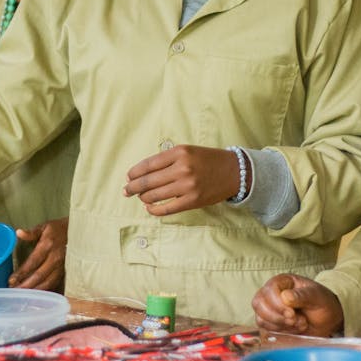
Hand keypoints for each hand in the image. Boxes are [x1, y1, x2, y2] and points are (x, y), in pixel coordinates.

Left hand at [10, 218, 67, 290]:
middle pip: (39, 275)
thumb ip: (31, 232)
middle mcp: (55, 257)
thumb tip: (19, 232)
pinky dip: (44, 290)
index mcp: (48, 245)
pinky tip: (36, 295)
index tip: (11, 280)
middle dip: (26, 285)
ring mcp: (62, 266)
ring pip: (47, 282)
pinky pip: (54, 284)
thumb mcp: (45, 227)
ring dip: (35, 290)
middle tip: (14, 291)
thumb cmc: (58, 229)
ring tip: (23, 296)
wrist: (78, 232)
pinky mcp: (65, 272)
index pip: (32, 262)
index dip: (21, 272)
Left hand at [123, 145, 240, 215]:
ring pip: (154, 195)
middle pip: (148, 181)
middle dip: (133, 187)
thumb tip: (142, 174)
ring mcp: (187, 186)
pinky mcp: (192, 201)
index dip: (134, 172)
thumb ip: (167, 160)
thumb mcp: (187, 151)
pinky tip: (149, 208)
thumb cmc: (207, 160)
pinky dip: (154, 210)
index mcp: (179, 152)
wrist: (234, 171)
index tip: (128, 177)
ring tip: (140, 198)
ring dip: (143, 198)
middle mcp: (182, 168)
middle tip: (126, 190)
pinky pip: (166, 209)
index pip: (148, 164)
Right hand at [252, 273, 343, 336]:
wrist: (328, 319)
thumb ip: (302, 295)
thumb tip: (285, 297)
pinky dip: (280, 331)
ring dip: (280, 325)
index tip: (292, 314)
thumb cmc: (322, 302)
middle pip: (259, 303)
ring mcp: (270, 308)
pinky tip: (294, 328)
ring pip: (260, 318)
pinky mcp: (271, 322)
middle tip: (294, 320)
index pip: (269, 290)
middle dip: (277, 316)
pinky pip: (265, 328)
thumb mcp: (317, 296)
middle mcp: (272, 293)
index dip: (277, 304)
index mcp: (282, 282)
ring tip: (299, 323)